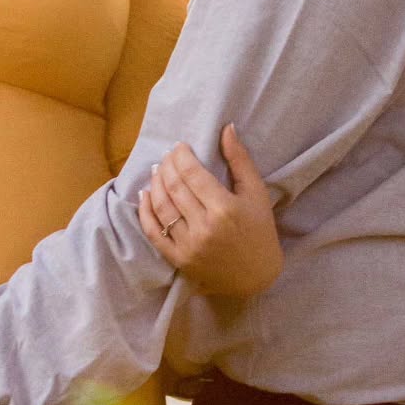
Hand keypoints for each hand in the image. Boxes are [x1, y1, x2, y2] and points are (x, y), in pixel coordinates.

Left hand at [138, 124, 283, 297]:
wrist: (256, 277)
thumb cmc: (259, 230)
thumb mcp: (256, 192)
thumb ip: (240, 159)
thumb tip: (226, 128)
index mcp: (225, 208)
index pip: (192, 173)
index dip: (181, 155)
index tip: (180, 146)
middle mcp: (204, 227)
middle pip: (174, 187)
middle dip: (167, 165)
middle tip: (167, 156)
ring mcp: (189, 246)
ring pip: (161, 207)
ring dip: (155, 183)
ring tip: (157, 170)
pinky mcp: (178, 260)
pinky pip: (153, 233)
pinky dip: (144, 212)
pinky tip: (145, 194)